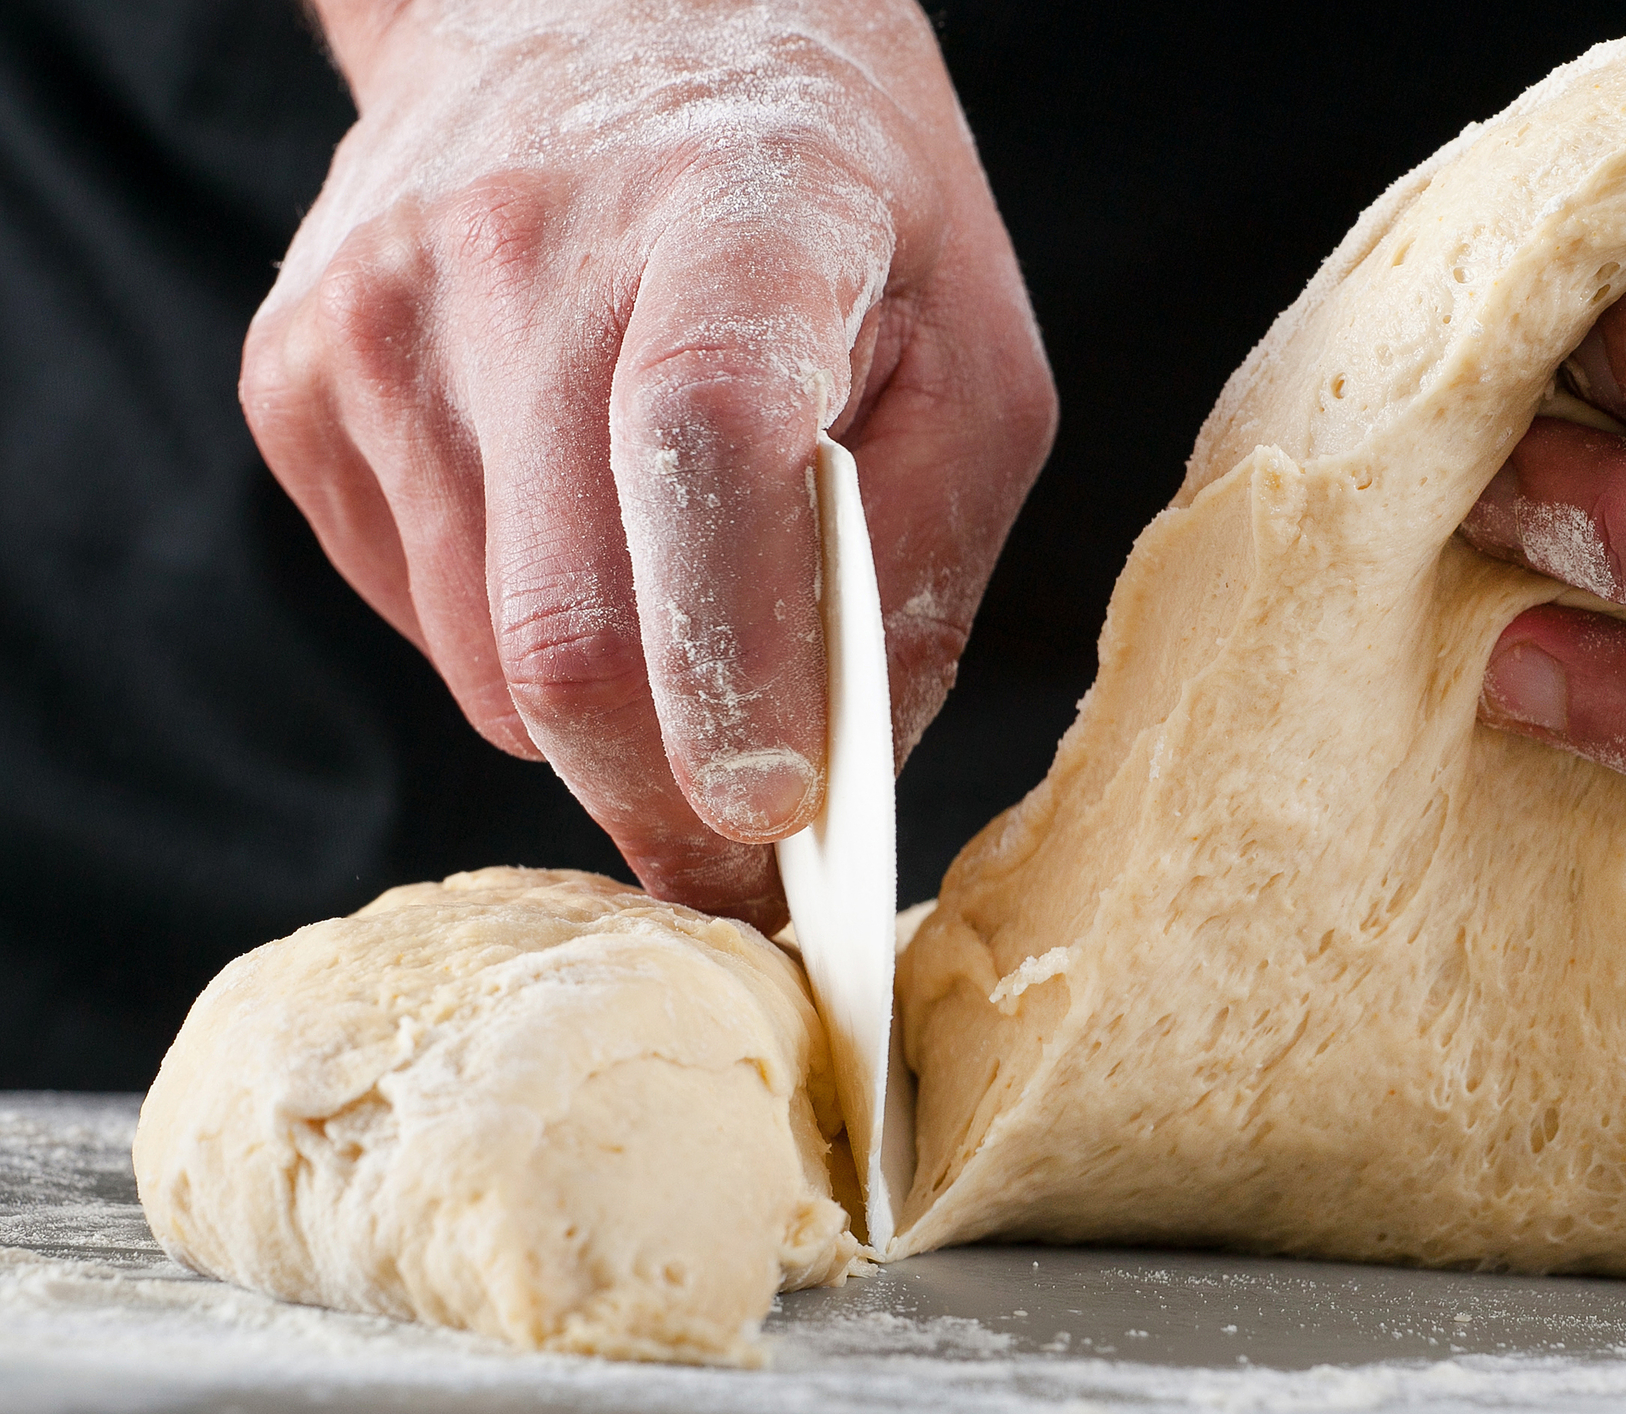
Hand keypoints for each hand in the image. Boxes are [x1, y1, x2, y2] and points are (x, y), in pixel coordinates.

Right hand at [241, 0, 1055, 926]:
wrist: (592, 11)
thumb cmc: (826, 189)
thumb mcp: (966, 341)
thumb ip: (923, 554)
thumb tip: (843, 773)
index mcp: (734, 214)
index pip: (703, 445)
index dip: (735, 659)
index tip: (776, 809)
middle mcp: (525, 252)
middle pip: (567, 627)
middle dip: (662, 796)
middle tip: (741, 858)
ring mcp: (380, 315)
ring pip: (487, 658)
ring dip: (600, 713)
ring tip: (673, 602)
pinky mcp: (295, 376)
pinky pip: (417, 611)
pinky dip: (511, 641)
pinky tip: (570, 525)